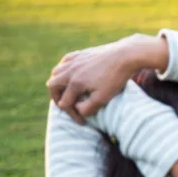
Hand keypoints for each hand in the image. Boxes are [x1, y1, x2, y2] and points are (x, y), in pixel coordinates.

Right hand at [46, 34, 166, 123]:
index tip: (82, 122)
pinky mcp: (80, 54)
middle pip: (52, 86)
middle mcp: (70, 70)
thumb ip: (88, 107)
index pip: (65, 103)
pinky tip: (70, 75)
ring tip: (66, 92)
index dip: (72, 115)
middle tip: (65, 106)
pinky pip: (63, 62)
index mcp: (75, 83)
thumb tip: (77, 110)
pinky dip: (62, 71)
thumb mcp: (103, 98)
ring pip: (56, 72)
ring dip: (58, 84)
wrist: (124, 55)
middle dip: (57, 99)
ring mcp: (74, 60)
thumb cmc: (115, 78)